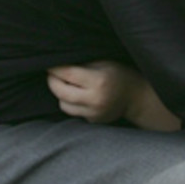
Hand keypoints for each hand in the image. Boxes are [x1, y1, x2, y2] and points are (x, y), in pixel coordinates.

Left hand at [47, 60, 181, 129]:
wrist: (136, 96)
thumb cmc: (118, 74)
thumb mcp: (103, 63)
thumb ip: (82, 64)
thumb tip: (57, 62)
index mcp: (98, 81)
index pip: (67, 74)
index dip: (54, 68)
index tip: (49, 63)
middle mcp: (95, 100)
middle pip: (60, 92)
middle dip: (52, 81)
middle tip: (53, 73)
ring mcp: (93, 113)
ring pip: (63, 104)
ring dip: (61, 94)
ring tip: (67, 84)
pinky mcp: (92, 121)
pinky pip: (73, 111)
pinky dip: (71, 102)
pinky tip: (78, 94)